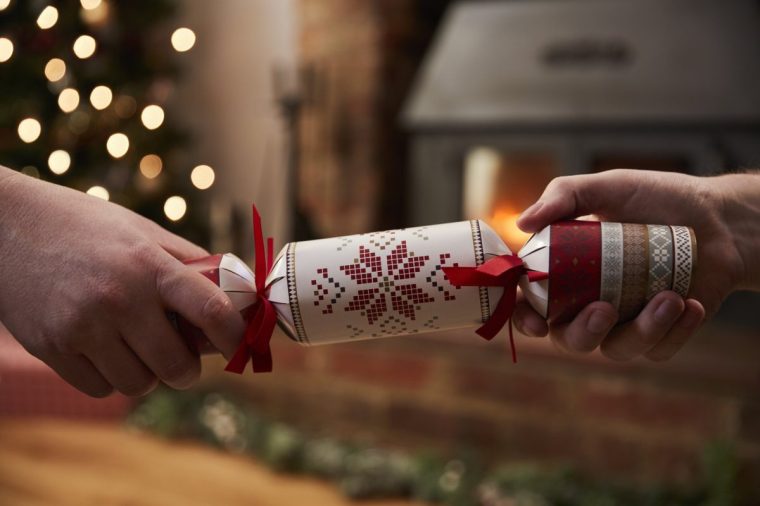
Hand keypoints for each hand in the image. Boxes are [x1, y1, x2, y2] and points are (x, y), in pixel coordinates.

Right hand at [0, 168, 245, 396]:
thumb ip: (187, 261)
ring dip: (148, 376)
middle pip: (176, 365)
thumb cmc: (85, 227)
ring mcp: (82, 327)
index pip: (211, 309)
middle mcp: (119, 298)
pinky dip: (111, 379)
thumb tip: (234, 289)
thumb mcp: (142, 231)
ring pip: (138, 384)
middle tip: (185, 361)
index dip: (234, 335)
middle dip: (188, 370)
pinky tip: (107, 353)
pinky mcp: (52, 348)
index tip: (238, 345)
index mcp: (149, 264)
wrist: (7, 227)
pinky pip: (100, 389)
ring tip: (141, 352)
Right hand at [512, 169, 755, 361]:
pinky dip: (674, 331)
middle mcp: (589, 302)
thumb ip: (562, 196)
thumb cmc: (656, 198)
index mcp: (566, 272)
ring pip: (616, 350)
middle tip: (604, 309)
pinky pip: (657, 350)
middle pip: (569, 339)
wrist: (720, 218)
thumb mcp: (607, 187)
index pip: (532, 303)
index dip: (525, 319)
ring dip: (641, 331)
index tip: (537, 322)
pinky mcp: (662, 334)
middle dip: (583, 332)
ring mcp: (625, 321)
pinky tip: (690, 303)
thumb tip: (522, 224)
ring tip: (670, 298)